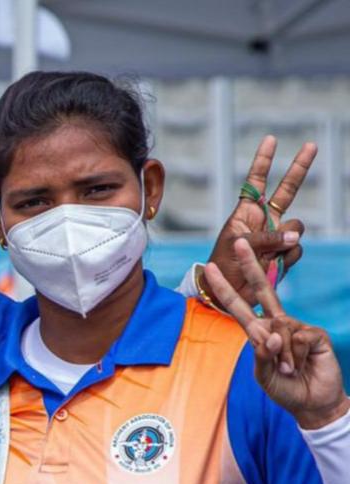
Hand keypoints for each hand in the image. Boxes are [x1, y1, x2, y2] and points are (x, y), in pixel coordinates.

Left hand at [203, 136, 314, 309]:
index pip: (256, 181)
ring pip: (295, 228)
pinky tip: (270, 266)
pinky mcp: (285, 254)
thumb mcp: (237, 245)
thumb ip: (266, 237)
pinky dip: (284, 258)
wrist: (226, 293)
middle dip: (299, 168)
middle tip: (311, 145)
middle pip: (287, 190)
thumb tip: (295, 236)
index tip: (271, 139)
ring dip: (282, 241)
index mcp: (246, 212)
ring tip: (262, 255)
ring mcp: (277, 236)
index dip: (264, 161)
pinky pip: (295, 249)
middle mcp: (264, 220)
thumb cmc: (223, 265)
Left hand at [204, 238, 348, 428]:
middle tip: (238, 241)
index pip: (238, 306)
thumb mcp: (263, 375)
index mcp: (258, 331)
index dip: (224, 288)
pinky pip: (298, 338)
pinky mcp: (314, 334)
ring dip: (282, 357)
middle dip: (250, 264)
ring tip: (289, 371)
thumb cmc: (284, 388)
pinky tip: (300, 365)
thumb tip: (272, 334)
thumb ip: (262, 355)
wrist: (312, 403)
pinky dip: (295, 356)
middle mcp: (276, 323)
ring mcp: (296, 326)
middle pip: (262, 290)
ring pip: (279, 329)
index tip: (209, 268)